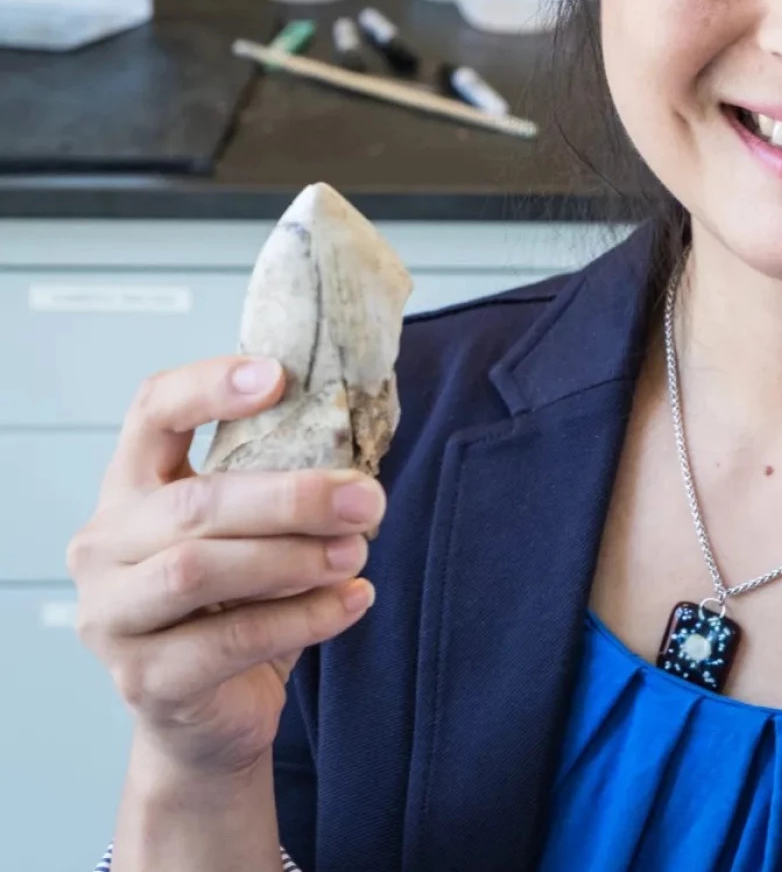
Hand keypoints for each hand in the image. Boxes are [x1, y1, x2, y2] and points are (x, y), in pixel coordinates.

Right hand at [68, 355, 383, 781]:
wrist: (214, 713)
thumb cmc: (238, 609)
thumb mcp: (257, 538)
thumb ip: (284, 491)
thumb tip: (362, 461)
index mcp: (132, 490)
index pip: (150, 414)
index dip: (209, 386)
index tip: (278, 376)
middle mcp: (106, 546)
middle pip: (194, 503)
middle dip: (292, 498)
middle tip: (367, 501)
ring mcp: (112, 616)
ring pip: (199, 569)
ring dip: (293, 558)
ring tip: (357, 553)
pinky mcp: (145, 678)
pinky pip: (230, 639)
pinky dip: (304, 618)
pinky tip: (353, 601)